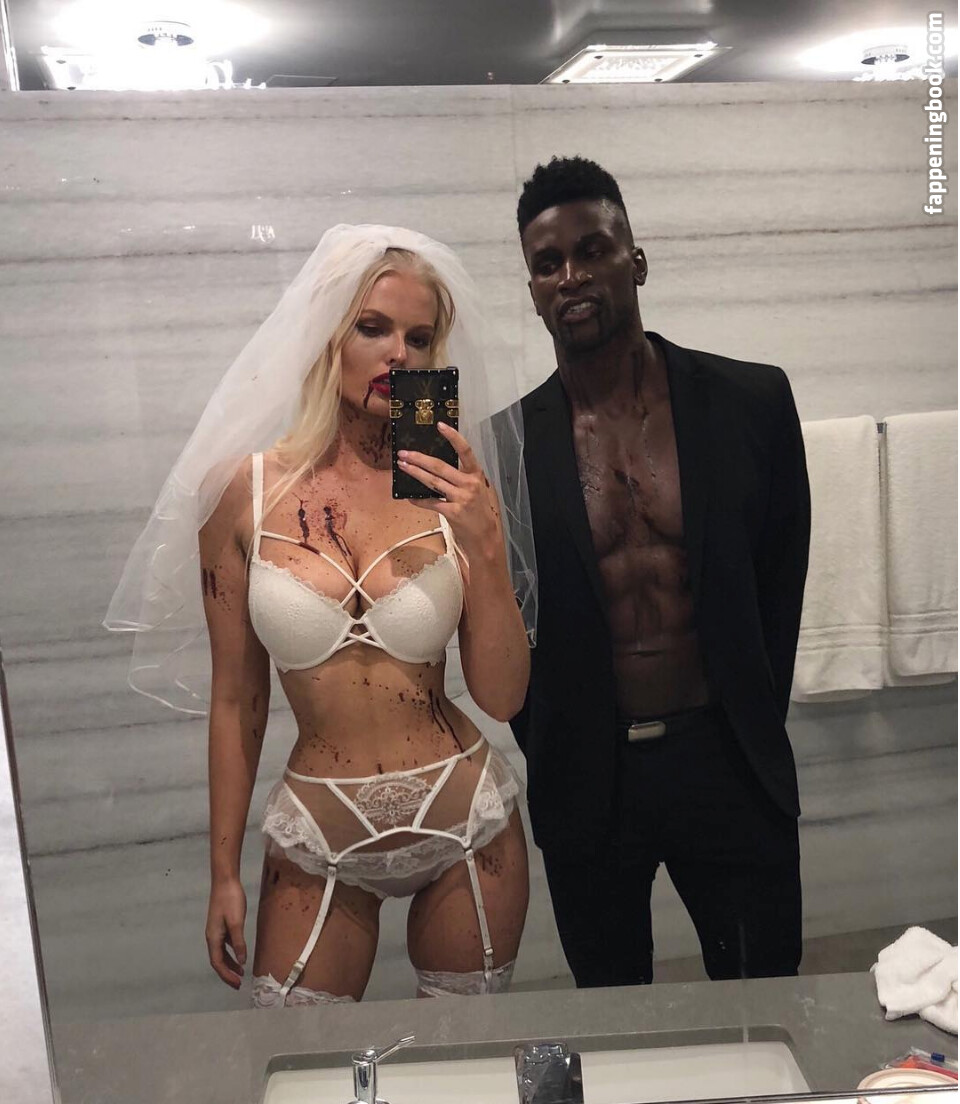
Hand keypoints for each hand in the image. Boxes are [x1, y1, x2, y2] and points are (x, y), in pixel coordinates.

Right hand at [206, 877, 246, 988]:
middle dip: (227, 973)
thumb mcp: (236, 922)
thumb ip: (239, 942)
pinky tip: (239, 954)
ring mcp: (216, 930)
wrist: (225, 881)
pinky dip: (232, 952)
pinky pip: (225, 944)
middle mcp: (212, 936)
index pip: (217, 963)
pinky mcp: (221, 924)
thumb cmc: (230, 900)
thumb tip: (242, 962)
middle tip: (239, 983)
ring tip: (241, 972)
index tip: (237, 984)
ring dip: (230, 963)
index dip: (226, 975)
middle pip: (218, 960)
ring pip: (221, 953)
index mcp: (213, 938)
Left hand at [397, 422, 502, 556]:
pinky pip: (430, 502)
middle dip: (419, 458)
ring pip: (432, 482)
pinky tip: (408, 496)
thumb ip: (460, 478)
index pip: (465, 451)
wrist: (485, 536)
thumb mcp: (476, 490)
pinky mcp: (452, 512)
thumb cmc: (478, 512)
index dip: (453, 437)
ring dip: (415, 473)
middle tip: (404, 453)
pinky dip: (418, 499)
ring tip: (402, 466)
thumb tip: (435, 468)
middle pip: (440, 466)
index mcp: (476, 475)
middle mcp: (469, 484)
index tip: (440, 425)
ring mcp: (461, 499)